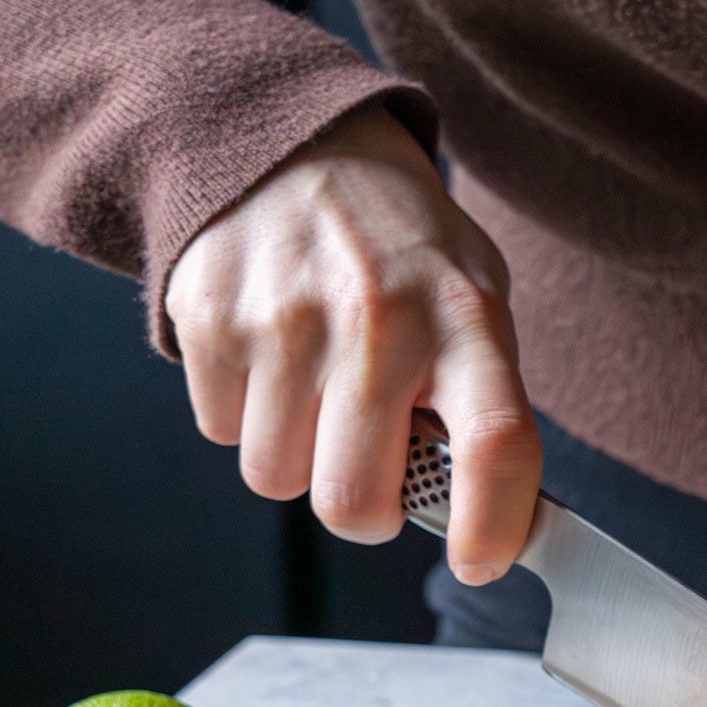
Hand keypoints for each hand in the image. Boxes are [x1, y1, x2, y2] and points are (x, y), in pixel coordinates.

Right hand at [165, 103, 541, 583]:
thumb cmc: (404, 252)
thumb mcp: (476, 301)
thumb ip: (484, 404)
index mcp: (466, 320)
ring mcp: (286, 318)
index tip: (479, 563)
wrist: (298, 143)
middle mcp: (378, 320)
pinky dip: (249, 417)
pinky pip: (224, 433)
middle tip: (378, 476)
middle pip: (355, 502)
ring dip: (301, 461)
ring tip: (322, 394)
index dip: (490, 526)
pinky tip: (275, 360)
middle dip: (368, 514)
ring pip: (278, 480)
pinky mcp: (210, 316)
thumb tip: (497, 521)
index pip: (496, 445)